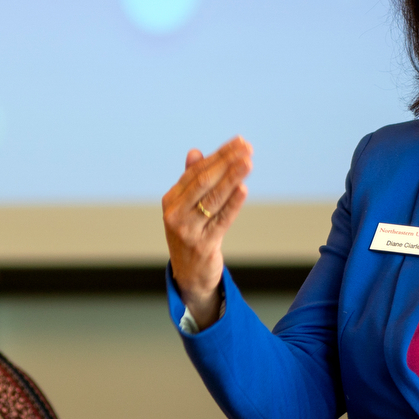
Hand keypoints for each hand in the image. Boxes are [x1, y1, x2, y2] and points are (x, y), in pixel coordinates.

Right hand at [162, 137, 252, 327]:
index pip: (197, 171)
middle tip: (247, 148)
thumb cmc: (191, 235)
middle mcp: (175, 214)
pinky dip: (233, 203)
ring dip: (232, 178)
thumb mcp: (187, 208)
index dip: (219, 155)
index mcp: (171, 200)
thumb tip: (195, 152)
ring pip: (213, 198)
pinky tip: (243, 189)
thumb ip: (191, 181)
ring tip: (248, 162)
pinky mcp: (203, 245)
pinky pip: (221, 220)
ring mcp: (187, 230)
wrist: (190, 275)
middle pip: (204, 181)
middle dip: (227, 162)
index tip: (240, 143)